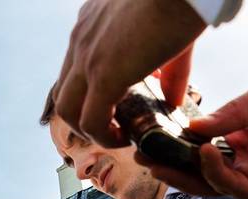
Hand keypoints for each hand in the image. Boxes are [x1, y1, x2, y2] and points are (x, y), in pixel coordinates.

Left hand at [54, 0, 204, 146]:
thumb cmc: (184, 0)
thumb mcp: (167, 32)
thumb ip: (169, 71)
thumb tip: (174, 100)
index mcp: (91, 21)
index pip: (74, 66)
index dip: (89, 93)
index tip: (114, 106)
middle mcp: (81, 38)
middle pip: (64, 91)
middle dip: (83, 116)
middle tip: (111, 126)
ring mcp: (87, 57)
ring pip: (68, 111)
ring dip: (89, 131)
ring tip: (117, 135)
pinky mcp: (103, 75)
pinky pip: (91, 121)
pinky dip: (104, 136)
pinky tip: (125, 137)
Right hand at [139, 77, 247, 198]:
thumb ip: (232, 112)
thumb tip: (194, 126)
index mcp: (235, 136)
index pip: (195, 145)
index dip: (173, 144)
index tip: (151, 137)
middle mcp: (238, 160)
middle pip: (194, 170)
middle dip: (167, 165)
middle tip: (143, 156)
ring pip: (205, 184)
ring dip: (182, 175)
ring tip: (161, 161)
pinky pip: (230, 186)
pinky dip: (214, 173)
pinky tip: (205, 154)